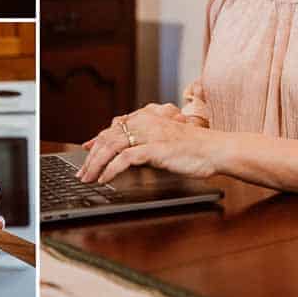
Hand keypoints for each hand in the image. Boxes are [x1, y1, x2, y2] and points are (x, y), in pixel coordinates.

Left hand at [77, 106, 220, 185]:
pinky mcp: (155, 148)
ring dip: (96, 164)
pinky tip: (105, 179)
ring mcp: (148, 134)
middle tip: (81, 172)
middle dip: (91, 157)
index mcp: (145, 118)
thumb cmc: (193, 148)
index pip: (113, 128)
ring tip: (88, 178)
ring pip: (112, 147)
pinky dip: (111, 170)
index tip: (86, 151)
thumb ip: (144, 142)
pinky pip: (125, 158)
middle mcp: (143, 122)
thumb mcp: (164, 140)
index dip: (97, 140)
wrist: (215, 149)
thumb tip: (124, 154)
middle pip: (108, 138)